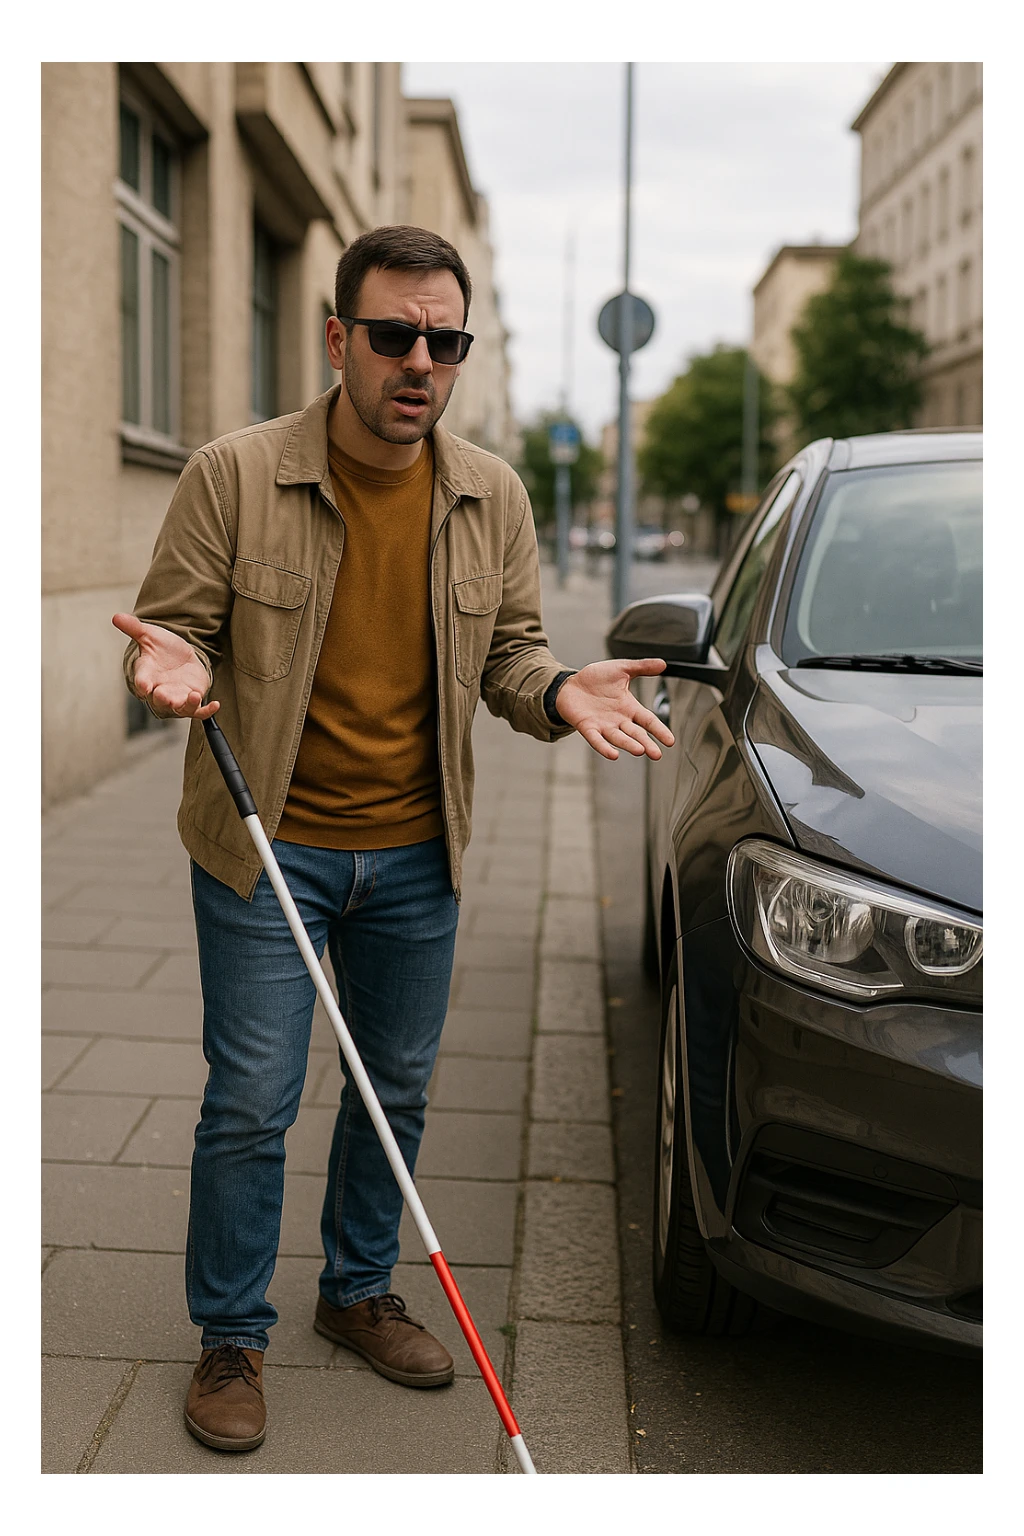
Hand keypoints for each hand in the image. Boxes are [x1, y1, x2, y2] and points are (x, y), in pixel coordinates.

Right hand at [112, 613, 219, 720]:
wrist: (179, 658)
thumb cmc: (161, 649)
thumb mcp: (149, 635)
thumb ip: (134, 628)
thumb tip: (116, 616)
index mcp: (147, 675)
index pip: (142, 681)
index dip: (142, 683)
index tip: (143, 685)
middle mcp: (160, 689)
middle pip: (159, 699)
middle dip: (162, 698)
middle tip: (163, 694)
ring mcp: (177, 697)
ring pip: (180, 708)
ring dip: (185, 705)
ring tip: (193, 696)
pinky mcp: (193, 700)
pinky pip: (199, 711)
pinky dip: (206, 711)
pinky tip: (216, 705)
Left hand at [553, 659, 674, 760]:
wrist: (570, 684)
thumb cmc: (595, 679)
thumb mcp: (621, 669)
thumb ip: (642, 667)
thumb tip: (663, 664)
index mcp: (629, 707)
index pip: (648, 721)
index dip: (659, 730)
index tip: (670, 741)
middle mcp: (618, 720)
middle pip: (635, 734)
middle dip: (646, 744)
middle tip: (656, 754)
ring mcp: (603, 725)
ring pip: (618, 738)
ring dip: (629, 745)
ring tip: (640, 751)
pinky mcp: (587, 727)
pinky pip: (596, 740)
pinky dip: (604, 747)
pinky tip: (613, 754)